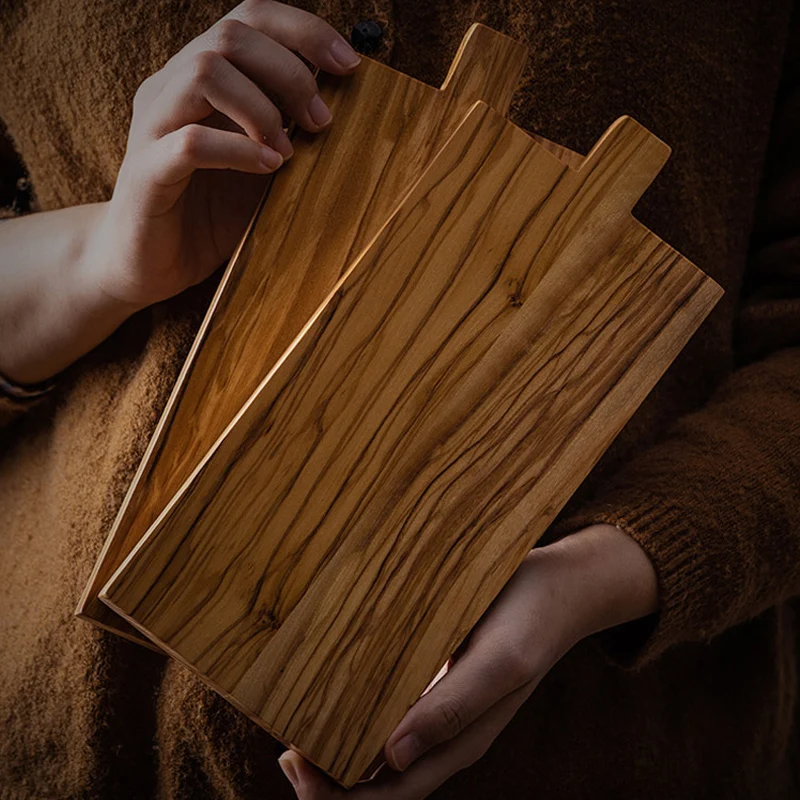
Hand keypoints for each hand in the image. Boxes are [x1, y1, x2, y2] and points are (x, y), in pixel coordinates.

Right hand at [88, 0, 360, 308]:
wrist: (146, 265)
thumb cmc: (206, 214)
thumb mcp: (259, 167)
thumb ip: (287, 133)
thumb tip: (341, 112)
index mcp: (199, 80)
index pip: (248, 19)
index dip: (303, 31)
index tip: (349, 65)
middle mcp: (171, 89)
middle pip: (230, 35)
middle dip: (290, 72)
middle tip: (320, 122)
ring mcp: (153, 126)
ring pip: (205, 72)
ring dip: (263, 108)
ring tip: (288, 151)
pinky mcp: (146, 173)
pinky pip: (191, 142)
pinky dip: (239, 150)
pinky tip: (268, 169)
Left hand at [277, 524, 657, 798]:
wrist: (559, 587)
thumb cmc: (530, 620)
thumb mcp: (499, 662)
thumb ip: (452, 708)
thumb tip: (392, 758)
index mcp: (461, 744)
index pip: (390, 793)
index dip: (339, 796)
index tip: (294, 761)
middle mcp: (446, 736)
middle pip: (378, 780)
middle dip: (327, 777)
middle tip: (285, 749)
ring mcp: (442, 710)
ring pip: (380, 749)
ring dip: (338, 747)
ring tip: (296, 723)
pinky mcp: (438, 681)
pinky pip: (391, 712)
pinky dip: (357, 714)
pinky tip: (334, 691)